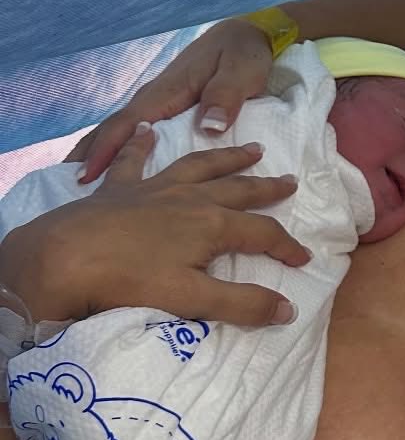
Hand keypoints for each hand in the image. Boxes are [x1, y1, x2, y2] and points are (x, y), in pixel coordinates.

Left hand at [1, 126, 307, 328]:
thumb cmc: (129, 281)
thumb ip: (242, 304)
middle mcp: (189, 199)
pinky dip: (142, 145)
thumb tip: (288, 309)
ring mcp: (154, 188)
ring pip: (199, 166)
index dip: (286, 246)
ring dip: (227, 157)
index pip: (262, 234)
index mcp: (211, 225)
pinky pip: (135, 160)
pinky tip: (147, 131)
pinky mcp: (120, 188)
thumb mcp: (192, 299)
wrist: (64, 256)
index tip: (304, 257)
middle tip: (290, 181)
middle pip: (238, 189)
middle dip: (267, 187)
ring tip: (251, 148)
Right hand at [68, 18, 274, 182]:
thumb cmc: (244, 53)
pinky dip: (119, 148)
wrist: (247, 34)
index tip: (86, 177)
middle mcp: (155, 97)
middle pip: (114, 129)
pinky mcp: (166, 106)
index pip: (128, 124)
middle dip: (89, 156)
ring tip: (81, 186)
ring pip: (121, 131)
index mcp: (168, 92)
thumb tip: (210, 127)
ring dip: (99, 154)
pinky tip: (115, 170)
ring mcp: (158, 101)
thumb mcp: (241, 72)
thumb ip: (226, 96)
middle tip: (67, 190)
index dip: (106, 151)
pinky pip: (136, 131)